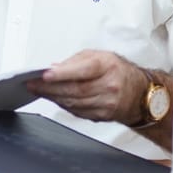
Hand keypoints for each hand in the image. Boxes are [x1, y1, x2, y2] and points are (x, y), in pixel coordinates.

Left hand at [26, 50, 147, 125]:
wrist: (140, 92)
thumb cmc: (118, 70)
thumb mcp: (100, 56)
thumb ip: (75, 61)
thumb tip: (54, 68)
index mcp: (108, 66)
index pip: (83, 71)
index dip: (63, 74)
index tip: (45, 74)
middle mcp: (109, 86)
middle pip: (75, 90)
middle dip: (50, 88)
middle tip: (32, 84)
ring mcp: (107, 103)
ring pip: (74, 103)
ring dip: (53, 97)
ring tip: (38, 91)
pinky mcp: (103, 116)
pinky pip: (77, 112)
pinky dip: (63, 105)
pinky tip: (54, 99)